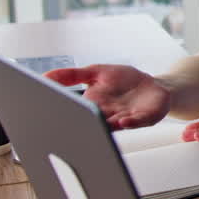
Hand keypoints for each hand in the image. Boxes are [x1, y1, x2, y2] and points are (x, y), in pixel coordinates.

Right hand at [45, 64, 168, 128]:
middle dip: (82, 123)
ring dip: (103, 126)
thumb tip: (44, 76)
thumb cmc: (124, 80)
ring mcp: (126, 117)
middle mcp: (107, 115)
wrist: (154, 85)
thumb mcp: (96, 72)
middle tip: (70, 123)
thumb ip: (72, 74)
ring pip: (112, 125)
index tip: (51, 111)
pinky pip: (136, 122)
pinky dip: (129, 123)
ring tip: (95, 123)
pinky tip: (123, 121)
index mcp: (93, 104)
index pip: (76, 110)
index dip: (65, 111)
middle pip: (91, 121)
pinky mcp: (144, 117)